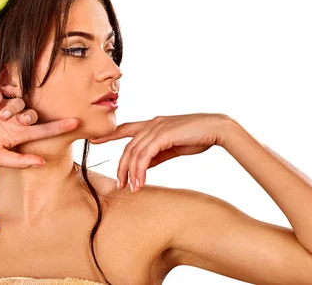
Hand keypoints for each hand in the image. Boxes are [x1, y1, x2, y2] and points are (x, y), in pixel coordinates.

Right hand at [0, 88, 78, 168]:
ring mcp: (4, 106)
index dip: (60, 127)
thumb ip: (18, 161)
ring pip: (18, 102)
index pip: (43, 131)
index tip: (76, 123)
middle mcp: (14, 120)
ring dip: (6, 109)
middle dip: (27, 116)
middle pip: (33, 114)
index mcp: (18, 135)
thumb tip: (42, 163)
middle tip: (16, 120)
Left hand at [90, 113, 231, 191]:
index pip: (125, 128)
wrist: (217, 129)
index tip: (94, 140)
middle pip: (128, 147)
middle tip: (120, 185)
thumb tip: (144, 166)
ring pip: (134, 152)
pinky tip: (140, 183)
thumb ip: (157, 154)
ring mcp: (156, 127)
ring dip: (131, 172)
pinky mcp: (163, 134)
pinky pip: (145, 155)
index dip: (109, 134)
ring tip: (130, 188)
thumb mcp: (172, 147)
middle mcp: (152, 123)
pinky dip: (140, 170)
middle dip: (121, 167)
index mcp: (153, 124)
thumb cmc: (197, 137)